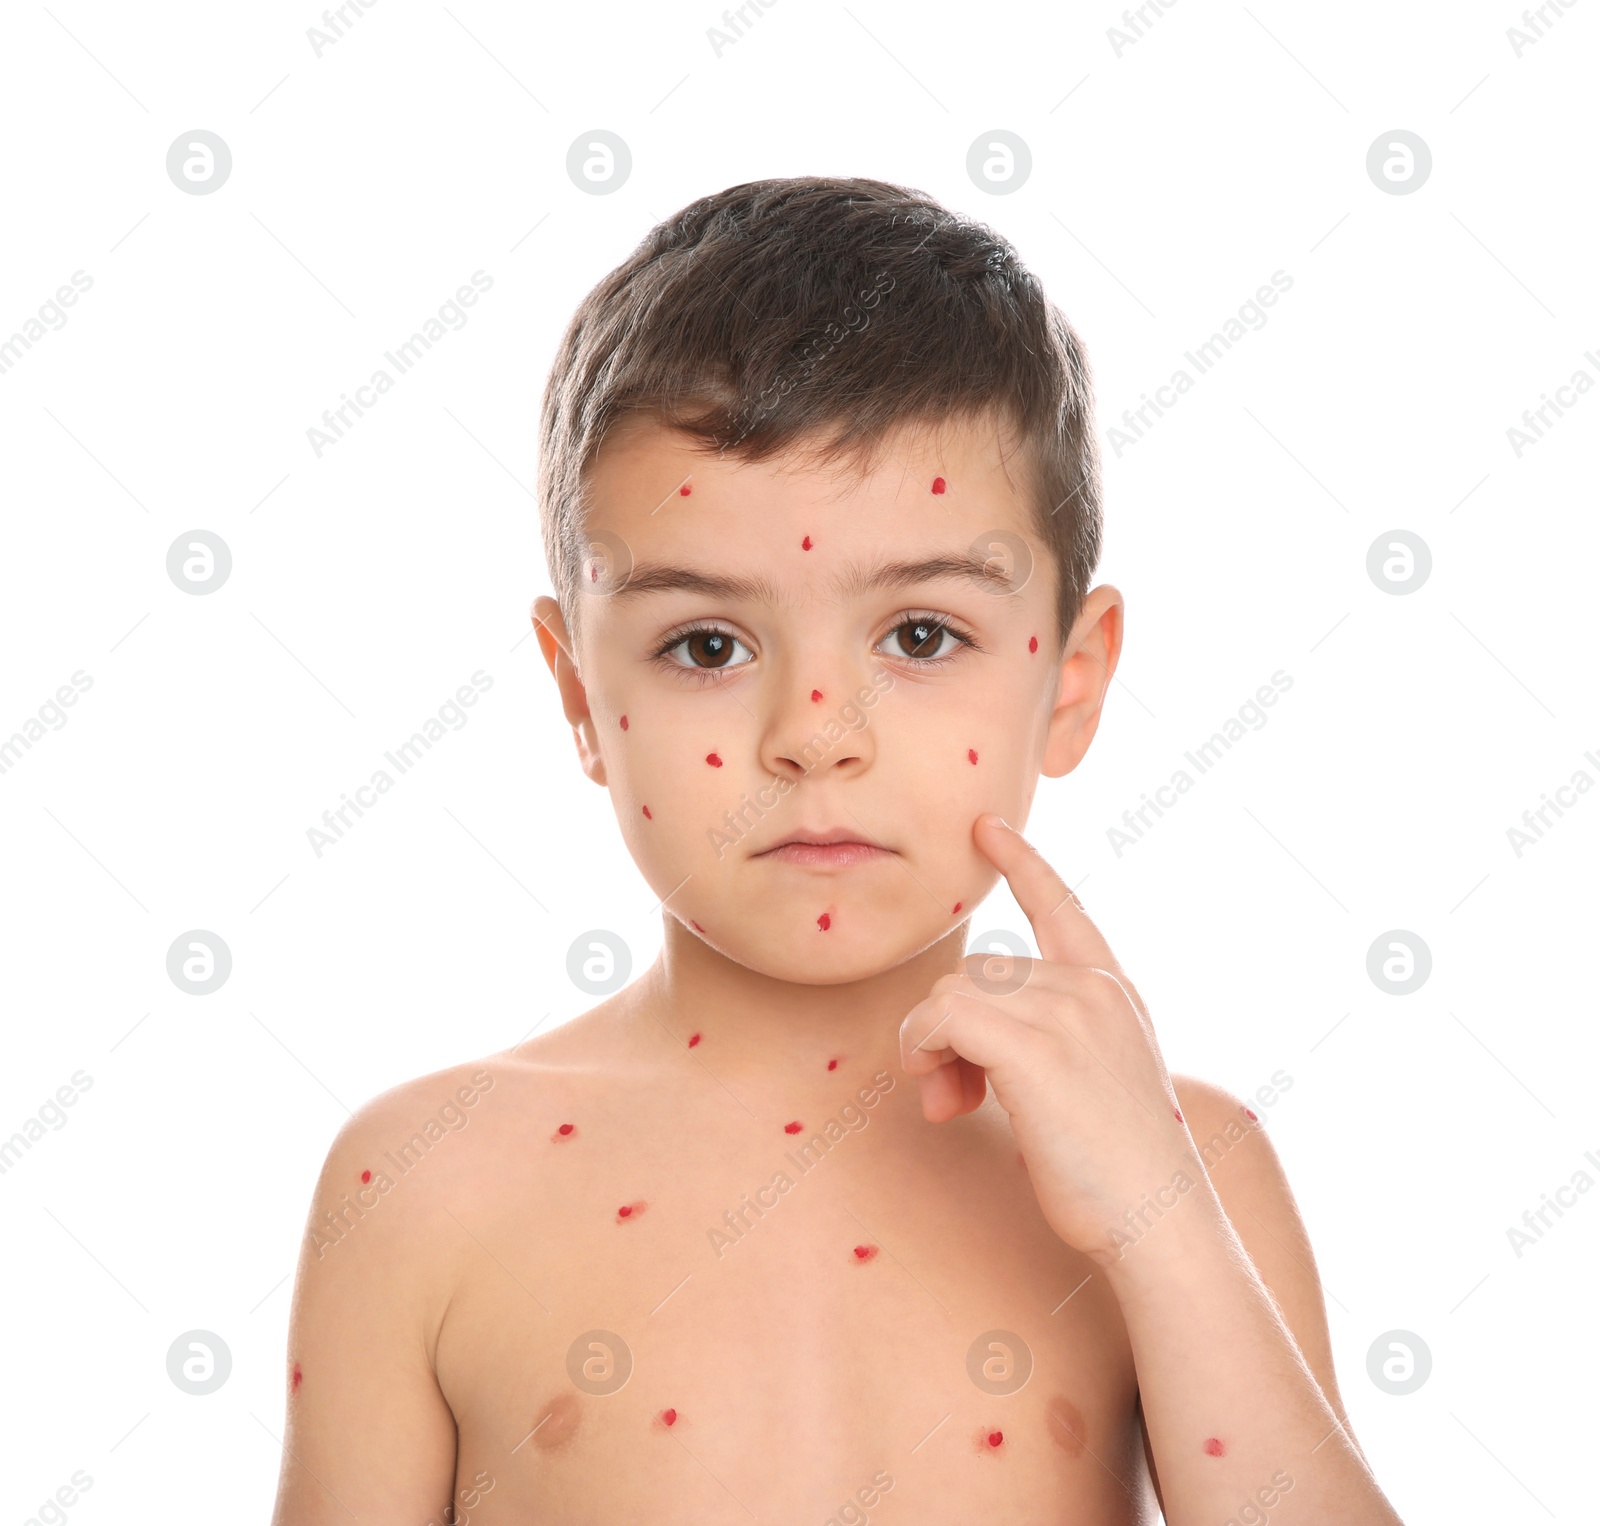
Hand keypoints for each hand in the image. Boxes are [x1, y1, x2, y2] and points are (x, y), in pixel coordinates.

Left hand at [900, 814, 1194, 1262]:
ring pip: (952, 995)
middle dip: (949, 1031)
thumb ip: (1040, 1037)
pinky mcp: (1036, 1048)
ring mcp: (1069, 1013)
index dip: (1022, 865)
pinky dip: (923, 1050)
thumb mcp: (1089, 1082)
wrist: (1159, 1223)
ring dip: (933, 1049)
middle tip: (949, 1096)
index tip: (984, 828)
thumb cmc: (1117, 1172)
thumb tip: (952, 1037)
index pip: (1062, 909)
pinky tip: (939, 1093)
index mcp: (1114, 992)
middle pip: (976, 972)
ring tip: (953, 1105)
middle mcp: (1093, 989)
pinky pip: (941, 1018)